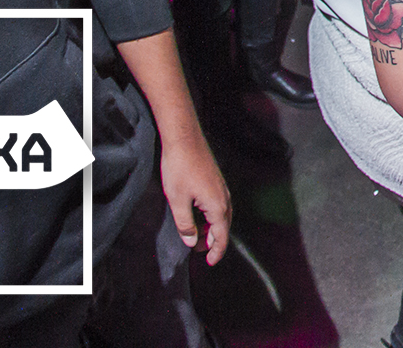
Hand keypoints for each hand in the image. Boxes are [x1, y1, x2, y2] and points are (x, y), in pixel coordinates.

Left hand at [158, 128, 231, 265]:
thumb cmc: (180, 168)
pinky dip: (213, 216)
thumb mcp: (177, 200)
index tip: (210, 263)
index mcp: (217, 205)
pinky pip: (219, 205)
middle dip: (214, 241)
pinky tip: (200, 216)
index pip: (221, 235)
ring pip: (223, 215)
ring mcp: (221, 187)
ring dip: (213, 228)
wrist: (184, 139)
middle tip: (200, 252)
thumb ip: (185, 224)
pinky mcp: (216, 180)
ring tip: (199, 237)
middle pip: (225, 226)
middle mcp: (224, 197)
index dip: (216, 251)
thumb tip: (192, 242)